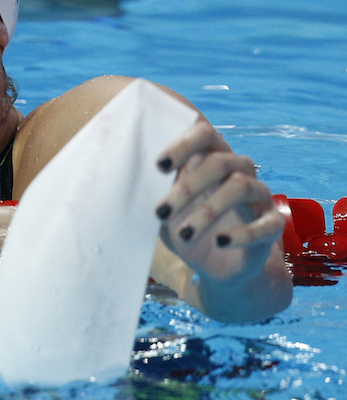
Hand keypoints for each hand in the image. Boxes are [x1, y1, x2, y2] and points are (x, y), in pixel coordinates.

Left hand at [154, 121, 285, 285]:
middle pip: (219, 162)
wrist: (217, 265)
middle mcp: (239, 170)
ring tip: (184, 235)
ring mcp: (259, 196)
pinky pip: (266, 224)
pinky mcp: (273, 224)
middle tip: (159, 211)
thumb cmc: (184, 226)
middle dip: (186, 187)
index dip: (183, 144)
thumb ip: (154, 191)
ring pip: (239, 187)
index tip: (158, 165)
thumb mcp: (165, 210)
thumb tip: (126, 176)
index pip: (204, 134)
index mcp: (212, 157)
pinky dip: (241, 234)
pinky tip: (219, 242)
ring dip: (207, 211)